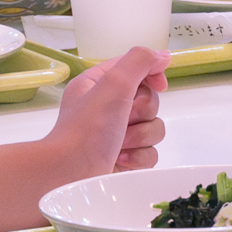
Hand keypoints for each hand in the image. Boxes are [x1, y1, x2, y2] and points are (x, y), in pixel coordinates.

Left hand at [47, 47, 167, 175]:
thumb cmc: (87, 128)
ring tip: (120, 145)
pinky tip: (121, 160)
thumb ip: (140, 62)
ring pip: (154, 127)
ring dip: (141, 136)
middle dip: (142, 113)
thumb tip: (163, 56)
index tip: (159, 86)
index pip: (137, 69)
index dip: (152, 75)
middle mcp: (108, 107)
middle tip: (124, 120)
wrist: (68, 175)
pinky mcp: (125, 159)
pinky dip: (139, 157)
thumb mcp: (113, 83)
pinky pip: (150, 153)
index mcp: (99, 84)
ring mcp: (117, 135)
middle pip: (151, 100)